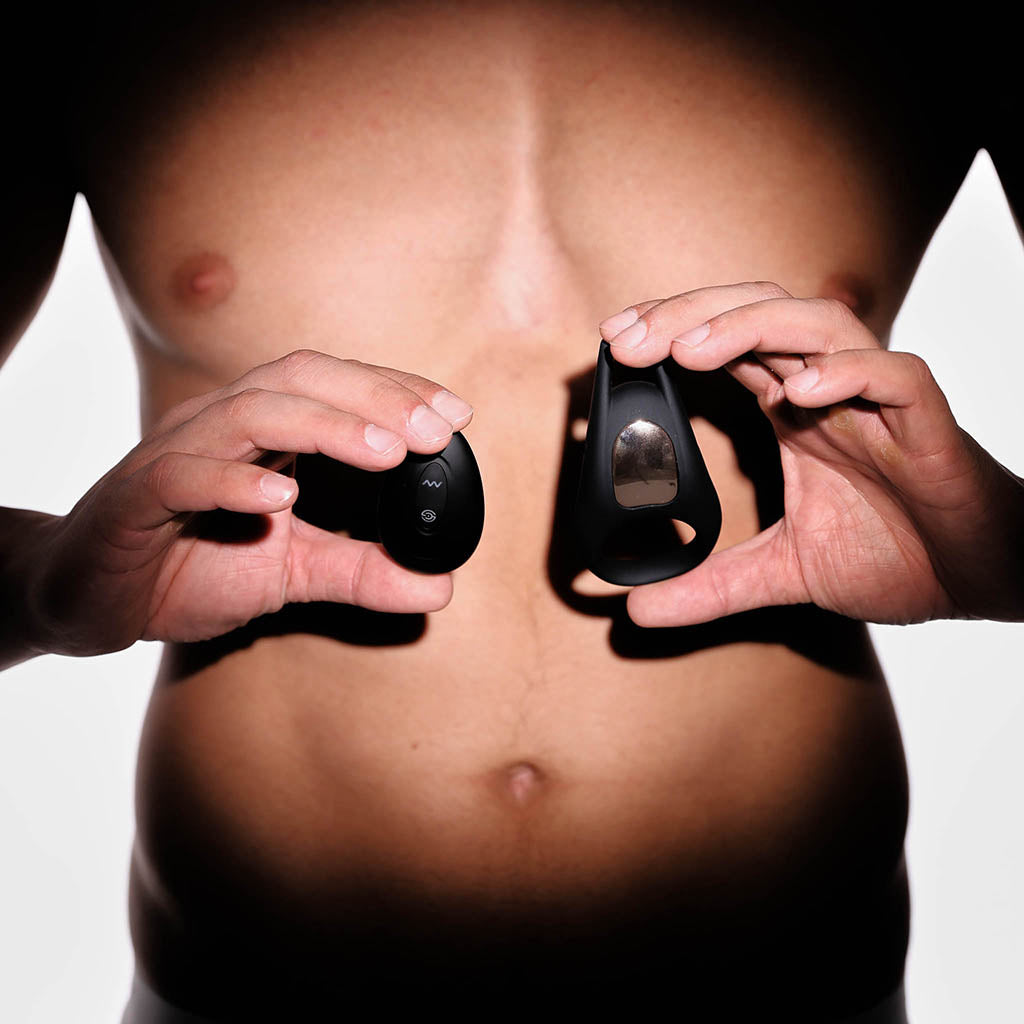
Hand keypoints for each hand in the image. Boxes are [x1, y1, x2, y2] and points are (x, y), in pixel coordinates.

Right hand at [27, 350, 473, 654]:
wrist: (93, 598)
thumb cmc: (190, 567)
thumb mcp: (293, 573)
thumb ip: (362, 572)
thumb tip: (441, 587)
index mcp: (262, 433)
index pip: (334, 387)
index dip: (394, 391)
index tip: (455, 415)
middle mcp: (221, 425)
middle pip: (299, 379)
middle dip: (373, 398)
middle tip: (433, 432)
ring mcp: (176, 454)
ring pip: (250, 411)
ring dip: (324, 427)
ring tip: (383, 452)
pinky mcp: (136, 496)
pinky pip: (182, 474)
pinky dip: (234, 480)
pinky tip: (281, 498)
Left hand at [598, 282, 1023, 626]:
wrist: (980, 578)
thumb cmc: (898, 555)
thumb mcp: (783, 574)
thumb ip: (712, 586)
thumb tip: (636, 611)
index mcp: (793, 412)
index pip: (725, 345)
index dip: (672, 331)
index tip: (614, 341)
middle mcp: (829, 393)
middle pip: (757, 315)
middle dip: (690, 315)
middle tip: (627, 336)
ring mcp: (876, 402)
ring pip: (818, 324)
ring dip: (751, 327)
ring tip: (693, 349)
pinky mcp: (927, 423)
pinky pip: (895, 375)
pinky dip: (850, 372)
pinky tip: (803, 393)